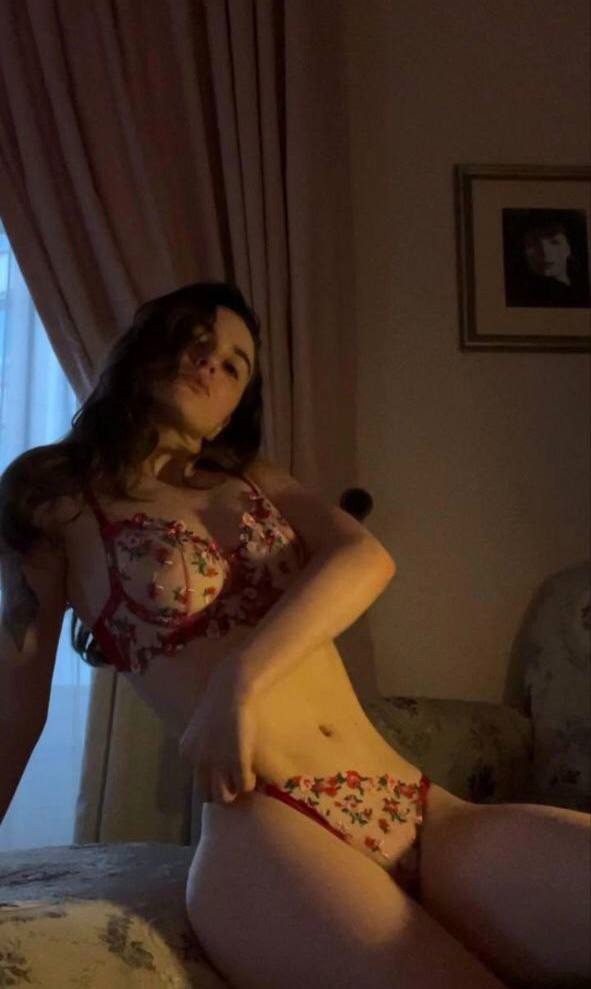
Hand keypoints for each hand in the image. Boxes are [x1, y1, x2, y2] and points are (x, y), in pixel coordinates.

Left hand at [178, 658, 257, 805]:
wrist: (232, 688)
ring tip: (245, 776)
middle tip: (235, 781)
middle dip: (223, 791)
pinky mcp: (237, 762)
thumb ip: (202, 745)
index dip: (213, 781)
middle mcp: (198, 761)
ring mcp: (217, 764)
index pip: (196, 783)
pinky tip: (254, 770)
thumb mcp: (201, 725)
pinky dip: (250, 781)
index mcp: (187, 752)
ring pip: (225, 796)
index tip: (224, 775)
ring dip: (236, 789)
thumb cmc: (220, 699)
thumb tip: (212, 760)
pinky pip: (244, 785)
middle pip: (207, 795)